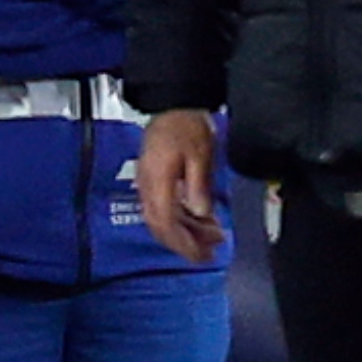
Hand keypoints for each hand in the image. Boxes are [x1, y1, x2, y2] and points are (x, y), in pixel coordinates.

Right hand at [136, 108, 225, 262]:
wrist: (172, 106)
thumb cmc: (187, 128)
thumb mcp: (199, 154)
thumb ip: (198, 184)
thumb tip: (200, 212)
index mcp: (157, 180)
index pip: (164, 221)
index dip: (182, 243)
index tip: (202, 256)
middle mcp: (148, 186)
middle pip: (159, 225)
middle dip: (183, 244)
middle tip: (209, 255)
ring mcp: (149, 183)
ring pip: (161, 219)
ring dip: (185, 233)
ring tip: (212, 238)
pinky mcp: (154, 180)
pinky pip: (164, 208)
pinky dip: (182, 220)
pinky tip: (201, 220)